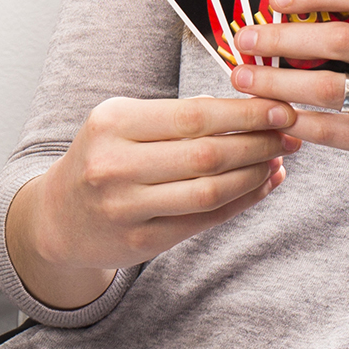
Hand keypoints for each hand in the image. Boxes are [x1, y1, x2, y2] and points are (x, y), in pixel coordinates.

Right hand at [10, 95, 297, 306]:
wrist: (58, 218)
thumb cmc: (102, 159)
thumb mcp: (123, 123)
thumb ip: (178, 115)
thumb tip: (246, 107)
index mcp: (112, 123)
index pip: (193, 115)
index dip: (244, 114)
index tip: (281, 108)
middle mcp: (115, 165)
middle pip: (206, 154)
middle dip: (258, 142)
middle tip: (289, 134)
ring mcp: (127, 207)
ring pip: (210, 190)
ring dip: (255, 174)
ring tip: (278, 159)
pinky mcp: (142, 241)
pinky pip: (205, 220)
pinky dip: (242, 201)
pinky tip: (262, 184)